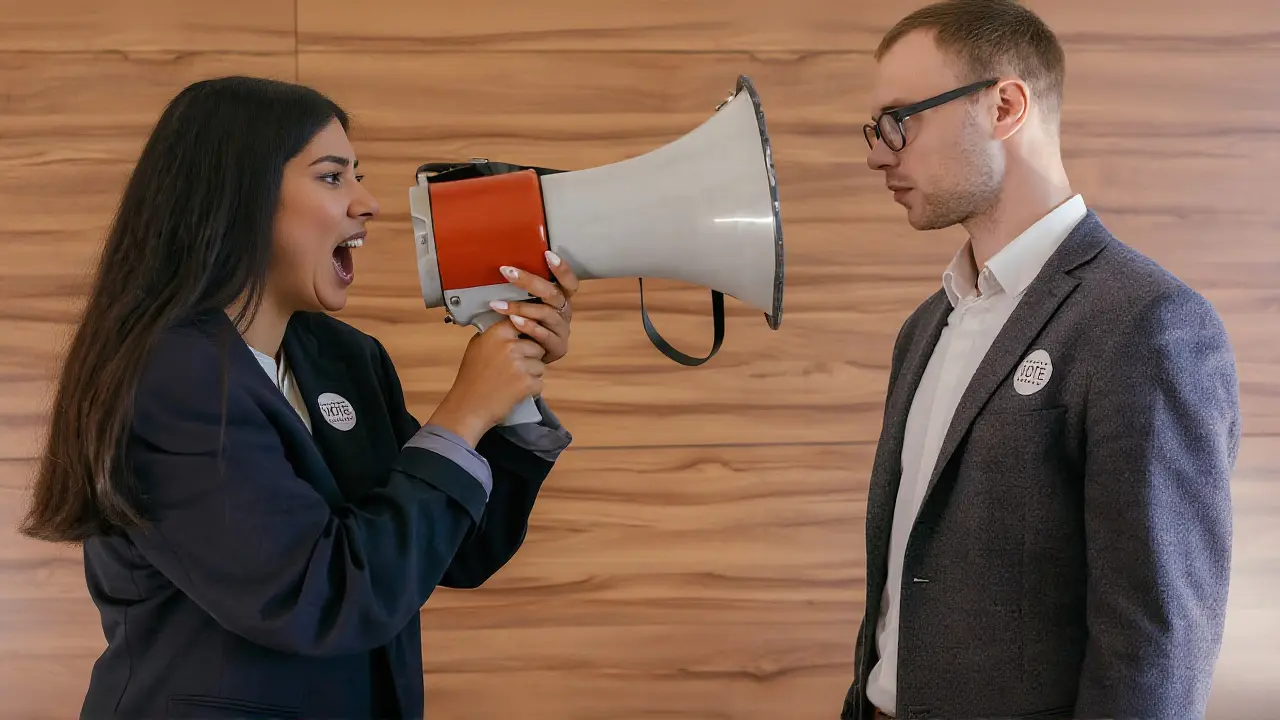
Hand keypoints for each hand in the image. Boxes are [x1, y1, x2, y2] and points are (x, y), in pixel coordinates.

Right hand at [428, 319, 546, 446]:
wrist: (467, 408)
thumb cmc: (471, 379)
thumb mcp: (477, 347)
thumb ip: (495, 334)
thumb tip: (514, 321)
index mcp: (496, 334)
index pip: (523, 323)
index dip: (525, 335)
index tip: (522, 342)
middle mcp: (509, 346)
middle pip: (536, 346)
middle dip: (530, 358)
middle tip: (512, 370)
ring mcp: (519, 365)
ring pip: (541, 365)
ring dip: (532, 374)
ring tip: (512, 381)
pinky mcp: (526, 383)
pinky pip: (540, 382)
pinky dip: (531, 390)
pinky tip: (514, 392)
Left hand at [487, 250, 578, 364]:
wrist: (521, 359)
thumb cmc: (520, 327)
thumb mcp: (523, 305)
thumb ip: (521, 290)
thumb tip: (502, 267)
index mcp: (560, 299)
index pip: (569, 282)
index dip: (562, 269)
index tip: (547, 254)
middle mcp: (564, 313)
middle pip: (553, 294)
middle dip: (529, 281)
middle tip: (506, 271)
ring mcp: (562, 330)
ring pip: (546, 314)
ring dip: (521, 307)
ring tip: (498, 304)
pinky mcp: (558, 348)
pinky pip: (544, 335)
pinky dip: (528, 326)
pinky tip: (513, 322)